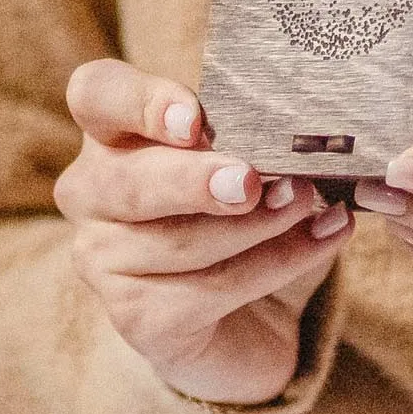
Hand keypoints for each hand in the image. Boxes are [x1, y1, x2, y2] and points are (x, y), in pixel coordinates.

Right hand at [55, 58, 352, 404]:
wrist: (247, 317)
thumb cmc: (242, 213)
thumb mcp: (249, 160)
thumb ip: (260, 140)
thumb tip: (309, 138)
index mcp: (111, 131)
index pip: (97, 95)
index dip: (141, 104)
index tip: (194, 121)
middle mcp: (90, 192)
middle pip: (127, 181)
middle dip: (195, 181)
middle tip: (252, 181)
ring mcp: (103, 260)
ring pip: (178, 242)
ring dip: (256, 224)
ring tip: (310, 203)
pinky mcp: (135, 318)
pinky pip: (205, 292)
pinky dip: (275, 264)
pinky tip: (322, 241)